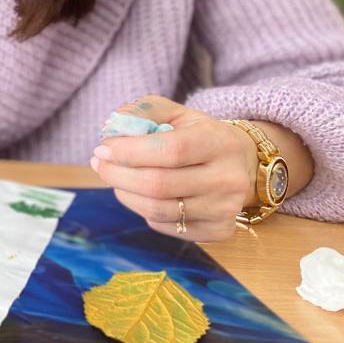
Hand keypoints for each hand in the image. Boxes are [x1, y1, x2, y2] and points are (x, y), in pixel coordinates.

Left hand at [91, 95, 256, 241]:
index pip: (170, 150)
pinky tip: (140, 194)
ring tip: (115, 177)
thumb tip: (112, 127)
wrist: (244, 163)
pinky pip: (165, 226)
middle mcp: (227, 179)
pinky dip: (142, 210)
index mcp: (218, 143)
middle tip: (99, 163)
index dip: (129, 151)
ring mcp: (225, 209)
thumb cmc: (200, 134)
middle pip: (158, 185)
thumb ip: (143, 111)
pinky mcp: (218, 231)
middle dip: (117, 174)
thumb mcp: (177, 112)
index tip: (103, 147)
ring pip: (157, 210)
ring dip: (125, 194)